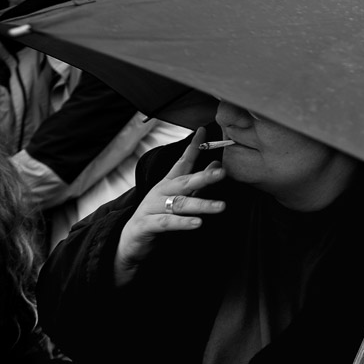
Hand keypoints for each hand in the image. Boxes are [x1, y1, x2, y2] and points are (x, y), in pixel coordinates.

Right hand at [114, 127, 226, 286]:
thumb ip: (197, 184)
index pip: (182, 162)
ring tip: (220, 206)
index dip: (193, 147)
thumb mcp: (179, 198)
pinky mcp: (146, 225)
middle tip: (223, 173)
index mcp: (168, 183)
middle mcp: (160, 192)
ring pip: (179, 204)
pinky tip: (198, 223)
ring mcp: (151, 208)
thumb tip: (218, 166)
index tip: (204, 131)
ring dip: (201, 204)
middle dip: (204, 177)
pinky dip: (182, 223)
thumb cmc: (158, 216)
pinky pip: (167, 223)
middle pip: (184, 181)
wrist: (130, 242)